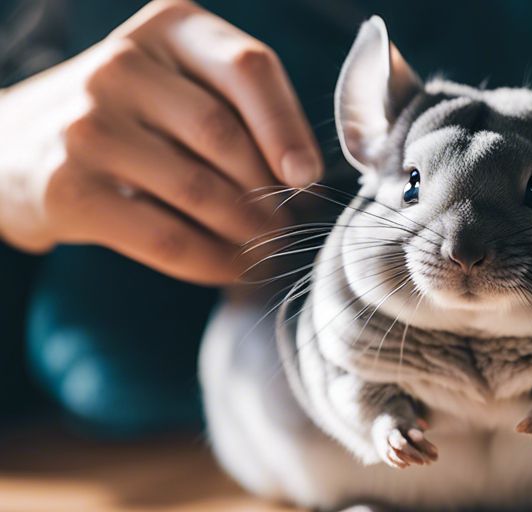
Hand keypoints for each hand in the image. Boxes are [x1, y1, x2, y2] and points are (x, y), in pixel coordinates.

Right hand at [0, 0, 321, 283]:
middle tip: (289, 225)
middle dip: (270, 194)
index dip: (289, 128)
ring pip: (201, 191)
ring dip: (249, 232)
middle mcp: (122, 65)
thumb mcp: (178, 81)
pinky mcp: (69, 188)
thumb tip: (305, 174)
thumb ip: (240, 106)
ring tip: (268, 248)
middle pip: (226, 137)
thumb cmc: (130, 115)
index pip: (249, 68)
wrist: (19, 145)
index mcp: (168, 28)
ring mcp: (88, 126)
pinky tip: (232, 268)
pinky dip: (213, 261)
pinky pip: (167, 237)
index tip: (308, 177)